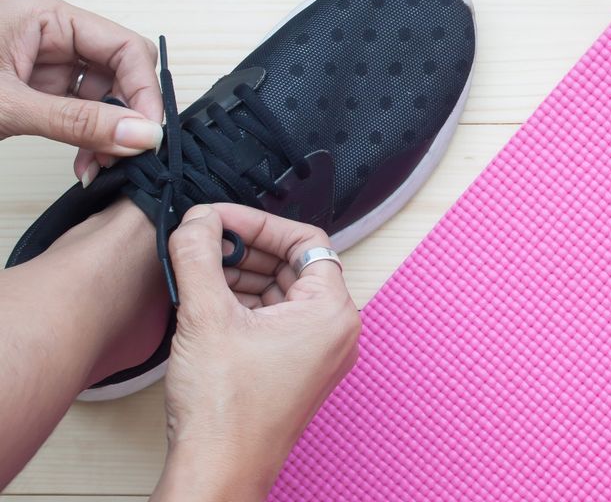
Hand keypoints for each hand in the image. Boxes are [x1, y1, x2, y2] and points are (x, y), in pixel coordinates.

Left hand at [0, 0, 161, 184]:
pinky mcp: (34, 89)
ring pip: (104, 95)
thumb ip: (78, 123)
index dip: (142, 90)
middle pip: (119, 70)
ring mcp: (42, 61)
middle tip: (126, 152)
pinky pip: (80, 112)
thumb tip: (140, 135)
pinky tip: (83, 162)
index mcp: (43, 15)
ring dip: (107, 134)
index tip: (148, 133)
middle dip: (125, 113)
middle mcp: (49, 33)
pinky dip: (88, 139)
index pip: (123, 46)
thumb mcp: (6, 107)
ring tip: (96, 165)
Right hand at [152, 204, 360, 501]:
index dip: (259, 222)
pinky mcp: (297, 369)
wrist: (218, 470)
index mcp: (332, 312)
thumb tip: (198, 219)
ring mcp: (318, 353)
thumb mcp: (205, 315)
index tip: (220, 218)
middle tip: (205, 238)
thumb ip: (199, 256)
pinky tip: (209, 299)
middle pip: (295, 264)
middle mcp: (335, 331)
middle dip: (247, 249)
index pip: (305, 239)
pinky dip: (247, 303)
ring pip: (283, 291)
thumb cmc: (224, 410)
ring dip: (243, 275)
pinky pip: (277, 319)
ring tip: (200, 266)